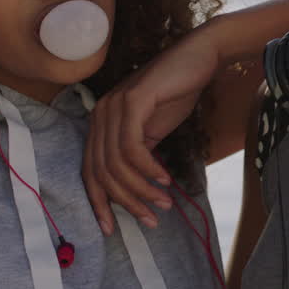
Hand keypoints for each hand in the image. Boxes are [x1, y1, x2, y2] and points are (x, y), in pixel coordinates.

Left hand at [83, 29, 221, 234]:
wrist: (198, 58)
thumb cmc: (176, 93)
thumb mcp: (152, 130)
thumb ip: (137, 154)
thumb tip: (133, 189)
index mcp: (100, 123)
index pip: (90, 171)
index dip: (98, 203)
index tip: (111, 229)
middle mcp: (100, 115)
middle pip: (102, 172)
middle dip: (126, 202)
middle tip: (151, 219)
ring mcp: (113, 106)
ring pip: (116, 164)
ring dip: (141, 189)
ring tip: (164, 202)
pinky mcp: (133, 101)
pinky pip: (132, 147)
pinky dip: (147, 168)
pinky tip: (164, 178)